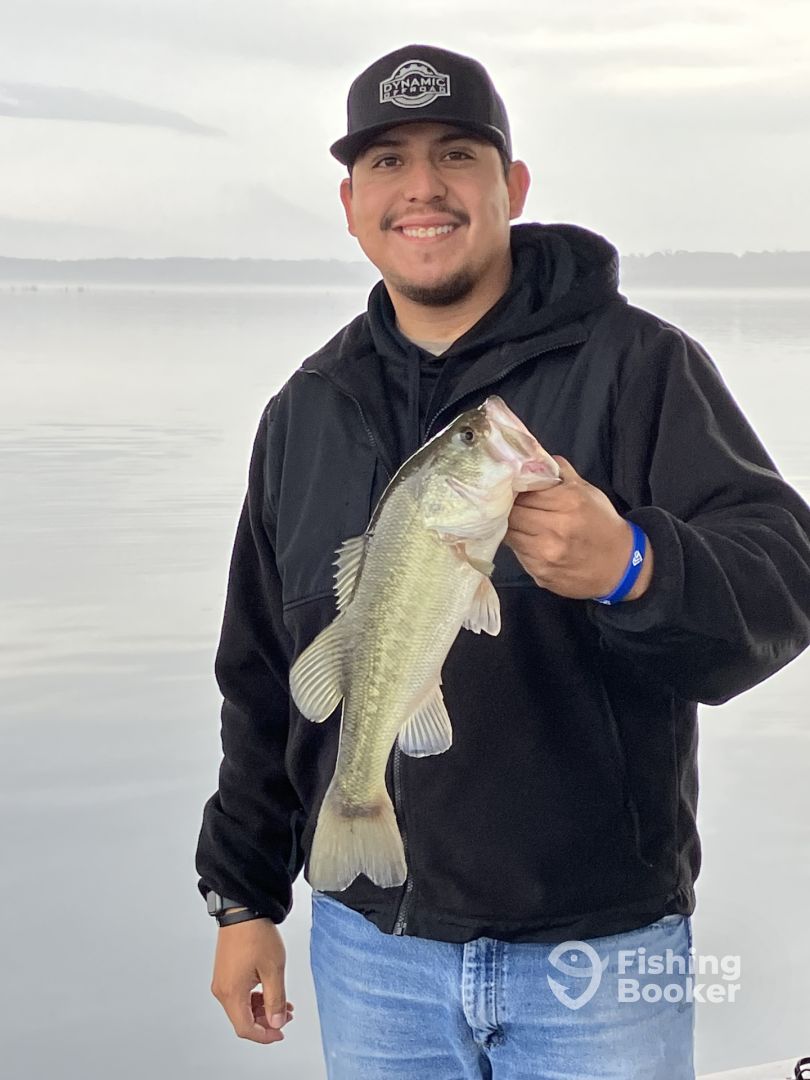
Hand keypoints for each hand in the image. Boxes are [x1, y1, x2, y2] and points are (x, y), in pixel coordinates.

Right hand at [210, 917, 294, 1043]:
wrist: (244, 910)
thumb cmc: (256, 935)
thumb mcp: (273, 970)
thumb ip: (276, 1000)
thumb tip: (276, 1022)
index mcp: (231, 993)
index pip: (246, 1028)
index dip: (264, 1035)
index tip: (280, 1032)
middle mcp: (222, 989)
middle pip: (242, 1019)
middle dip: (266, 1021)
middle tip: (285, 1014)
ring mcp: (222, 980)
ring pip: (241, 1007)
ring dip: (261, 1008)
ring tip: (281, 1002)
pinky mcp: (225, 971)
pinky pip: (238, 994)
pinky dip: (254, 997)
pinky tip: (268, 991)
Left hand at [504, 456, 653, 600]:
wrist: (621, 565)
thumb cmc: (602, 523)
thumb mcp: (587, 491)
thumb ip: (559, 472)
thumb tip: (532, 457)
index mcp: (568, 502)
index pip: (522, 493)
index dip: (514, 492)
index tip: (513, 492)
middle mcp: (556, 529)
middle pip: (511, 515)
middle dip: (510, 510)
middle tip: (513, 509)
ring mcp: (547, 555)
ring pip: (510, 535)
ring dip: (513, 529)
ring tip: (523, 525)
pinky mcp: (541, 574)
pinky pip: (518, 555)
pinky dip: (521, 547)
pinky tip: (533, 543)